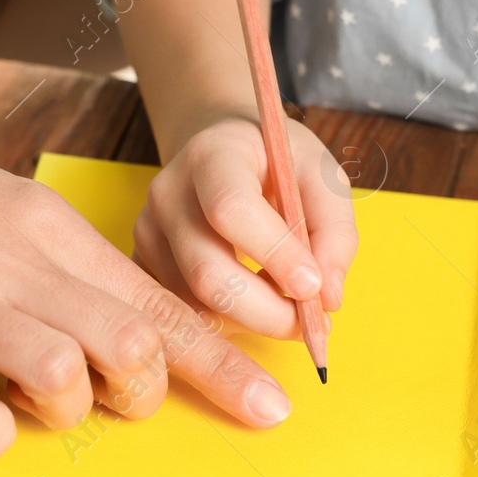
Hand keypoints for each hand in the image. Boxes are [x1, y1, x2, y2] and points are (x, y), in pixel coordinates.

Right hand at [0, 125, 293, 456]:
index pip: (158, 299)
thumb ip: (50, 266)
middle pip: (133, 341)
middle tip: (121, 404)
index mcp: (41, 223)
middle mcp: (14, 260)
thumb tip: (119, 326)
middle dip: (148, 393)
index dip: (224, 361)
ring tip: (35, 402)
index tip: (274, 405)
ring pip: (74, 377)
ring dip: (73, 411)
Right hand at [133, 116, 357, 339]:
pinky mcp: (143, 264)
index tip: (314, 287)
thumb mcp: (321, 178)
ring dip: (251, 322)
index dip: (275, 255)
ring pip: (195, 305)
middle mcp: (169, 194)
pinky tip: (253, 306)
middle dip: (266, 312)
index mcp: (213, 156)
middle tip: (309, 323)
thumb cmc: (277, 164)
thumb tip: (327, 298)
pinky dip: (227, 325)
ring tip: (285, 307)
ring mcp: (148, 232)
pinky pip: (183, 314)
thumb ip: (334, 233)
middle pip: (207, 273)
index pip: (231, 210)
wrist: (222, 151)